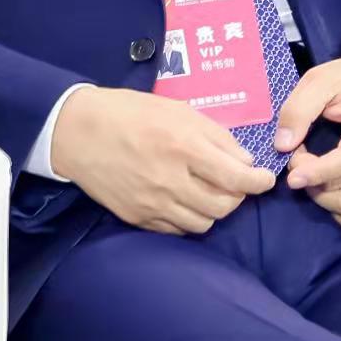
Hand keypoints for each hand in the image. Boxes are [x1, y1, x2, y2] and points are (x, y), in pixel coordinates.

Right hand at [49, 85, 276, 234]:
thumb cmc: (131, 113)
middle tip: (234, 183)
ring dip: (214, 210)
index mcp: (184, 148)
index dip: (258, 183)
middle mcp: (170, 180)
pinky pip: (176, 230)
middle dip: (238, 197)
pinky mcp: (136, 217)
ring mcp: (151, 203)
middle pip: (223, 207)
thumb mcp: (180, 111)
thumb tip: (245, 162)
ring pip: (203, 224)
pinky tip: (186, 201)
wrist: (76, 131)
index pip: (236, 179)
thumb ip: (217, 137)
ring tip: (209, 192)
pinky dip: (189, 219)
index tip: (264, 180)